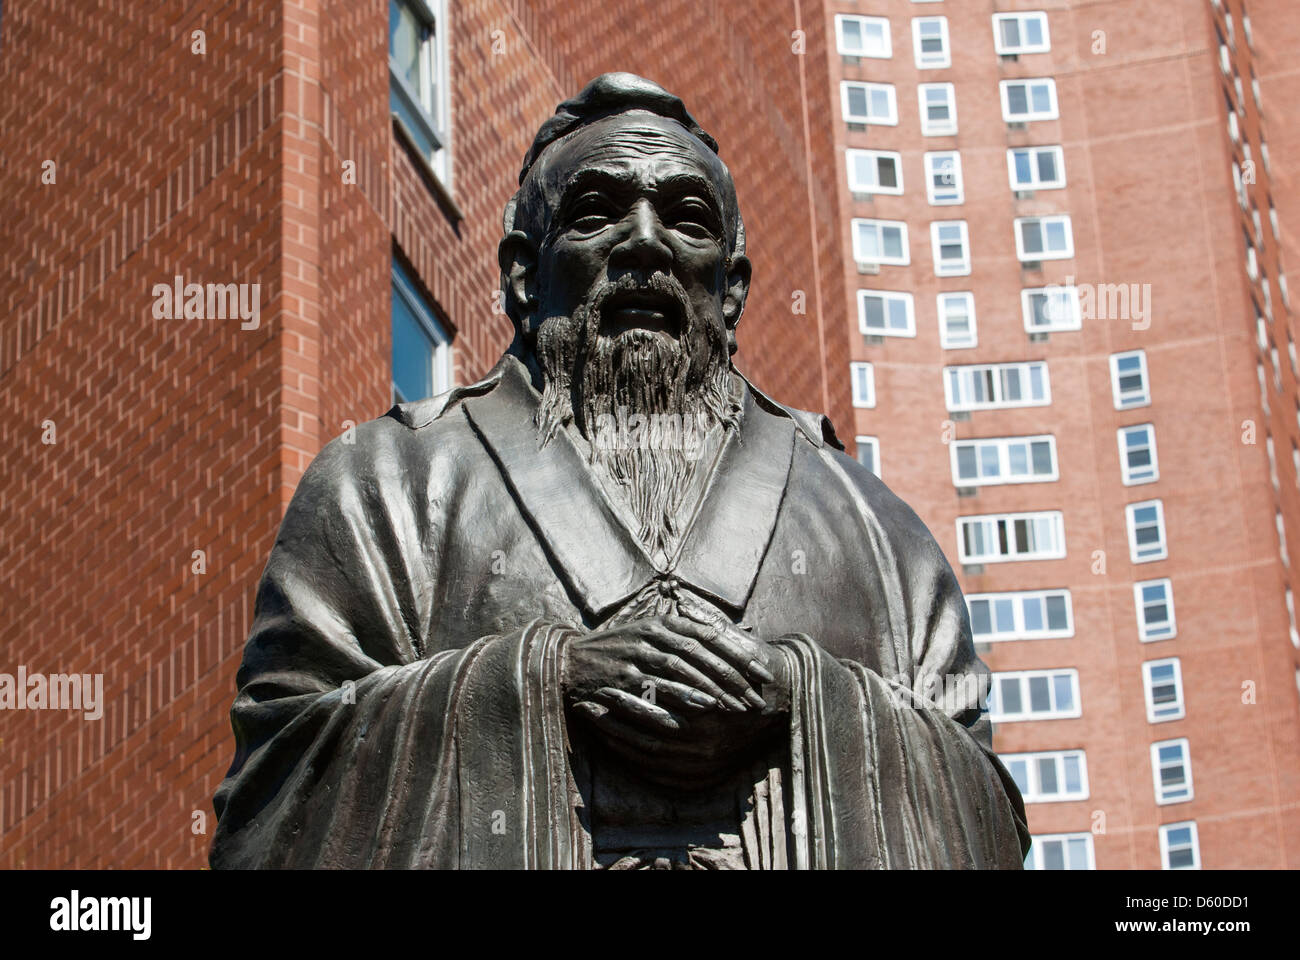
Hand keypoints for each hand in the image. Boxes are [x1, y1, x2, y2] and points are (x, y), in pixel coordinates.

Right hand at [561, 614, 770, 731]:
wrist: (570, 661)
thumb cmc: (620, 651)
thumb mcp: (651, 634)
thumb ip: (685, 637)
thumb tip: (730, 644)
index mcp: (662, 623)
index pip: (710, 635)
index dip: (739, 654)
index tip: (763, 674)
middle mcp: (650, 635)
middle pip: (698, 653)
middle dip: (730, 677)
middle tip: (754, 699)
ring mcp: (634, 656)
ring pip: (677, 669)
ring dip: (706, 688)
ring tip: (731, 707)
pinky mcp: (619, 678)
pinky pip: (651, 690)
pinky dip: (673, 701)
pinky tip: (692, 716)